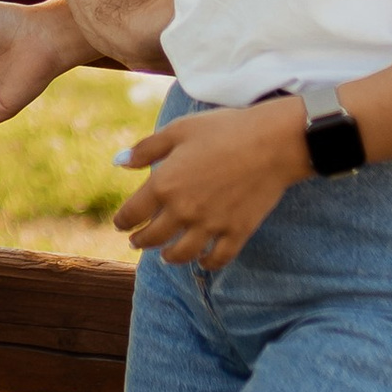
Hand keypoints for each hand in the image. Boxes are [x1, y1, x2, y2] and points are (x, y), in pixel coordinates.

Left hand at [115, 96, 308, 270]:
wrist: (272, 141)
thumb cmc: (224, 129)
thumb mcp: (179, 130)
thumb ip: (146, 149)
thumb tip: (119, 162)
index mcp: (164, 184)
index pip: (132, 213)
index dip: (123, 221)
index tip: (120, 224)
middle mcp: (183, 210)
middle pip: (153, 238)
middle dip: (141, 242)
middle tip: (136, 242)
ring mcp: (211, 224)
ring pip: (182, 254)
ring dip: (169, 257)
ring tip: (165, 256)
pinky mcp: (237, 232)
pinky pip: (217, 258)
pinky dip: (207, 263)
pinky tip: (202, 260)